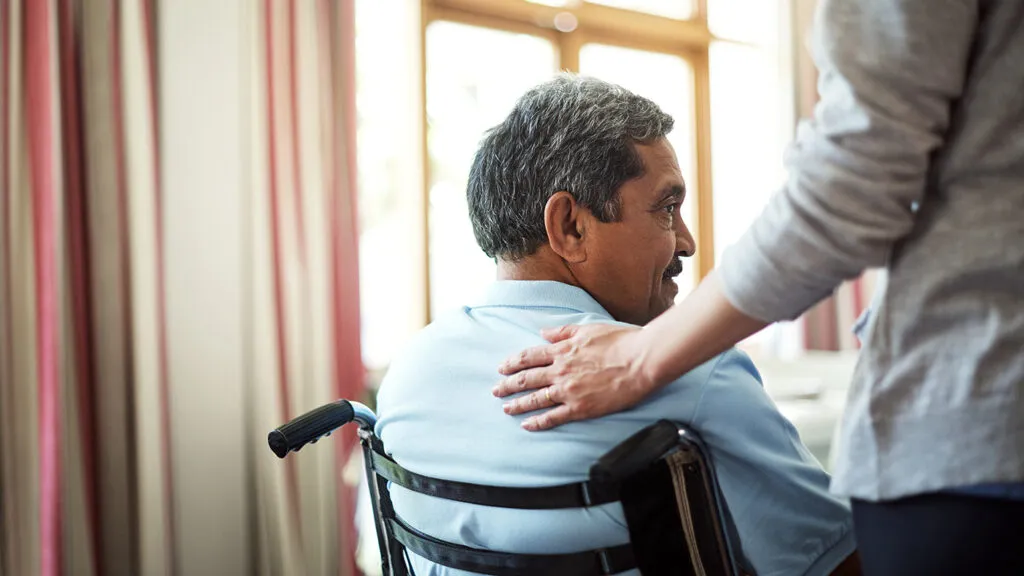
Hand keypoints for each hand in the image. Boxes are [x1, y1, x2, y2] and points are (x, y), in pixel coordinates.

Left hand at [493, 323, 654, 430]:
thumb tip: (544, 332)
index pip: (528, 357)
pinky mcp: (580, 408)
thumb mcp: (588, 329)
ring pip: (535, 399)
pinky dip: (537, 422)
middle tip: (496, 390)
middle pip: (526, 379)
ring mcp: (568, 391)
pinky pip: (553, 417)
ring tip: (506, 408)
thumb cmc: (620, 341)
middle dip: (508, 385)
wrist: (641, 360)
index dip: (512, 363)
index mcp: (562, 350)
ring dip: (517, 404)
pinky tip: (527, 425)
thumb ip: (563, 331)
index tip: (502, 368)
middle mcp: (560, 370)